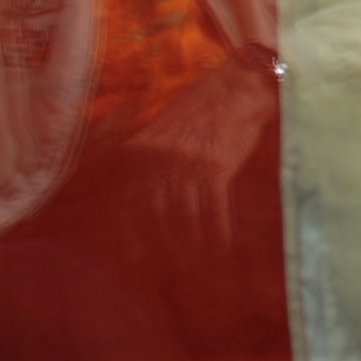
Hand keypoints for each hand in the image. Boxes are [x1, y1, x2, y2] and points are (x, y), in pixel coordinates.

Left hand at [119, 45, 279, 248]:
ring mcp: (187, 165)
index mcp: (138, 154)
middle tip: (165, 272)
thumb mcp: (160, 136)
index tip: (131, 260)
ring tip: (196, 267)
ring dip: (191, 247)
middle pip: (153, 219)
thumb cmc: (198, 114)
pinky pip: (215, 212)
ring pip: (184, 220)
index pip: (125, 206)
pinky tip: (224, 246)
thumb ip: (144, 166)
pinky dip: (219, 233)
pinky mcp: (216, 168)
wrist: (236, 89)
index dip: (128, 237)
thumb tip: (134, 206)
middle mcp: (158, 161)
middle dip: (159, 249)